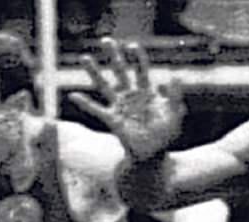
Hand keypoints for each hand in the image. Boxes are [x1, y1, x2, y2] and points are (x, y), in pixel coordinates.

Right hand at [68, 39, 185, 160]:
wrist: (155, 154)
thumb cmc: (166, 135)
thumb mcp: (175, 115)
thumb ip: (175, 97)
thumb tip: (173, 77)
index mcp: (146, 93)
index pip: (141, 70)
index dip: (137, 58)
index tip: (132, 45)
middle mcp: (131, 96)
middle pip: (121, 71)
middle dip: (114, 56)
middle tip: (106, 40)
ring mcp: (120, 107)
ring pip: (104, 85)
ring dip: (94, 72)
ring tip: (84, 58)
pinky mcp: (112, 120)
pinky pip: (96, 109)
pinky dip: (85, 103)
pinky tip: (74, 95)